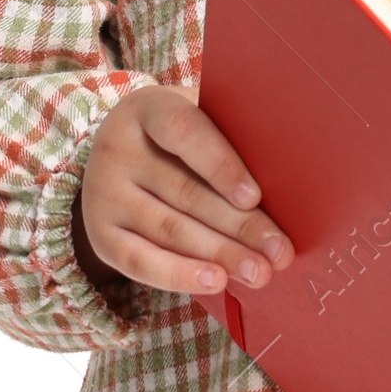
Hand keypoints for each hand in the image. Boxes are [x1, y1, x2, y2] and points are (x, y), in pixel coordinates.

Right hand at [73, 82, 295, 299]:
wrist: (119, 158)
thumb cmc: (181, 138)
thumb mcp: (197, 117)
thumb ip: (230, 133)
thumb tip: (289, 168)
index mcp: (148, 109)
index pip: (185, 132)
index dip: (220, 164)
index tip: (254, 196)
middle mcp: (118, 149)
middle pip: (185, 191)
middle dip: (239, 225)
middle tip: (280, 251)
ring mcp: (103, 194)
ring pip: (169, 230)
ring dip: (220, 255)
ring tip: (260, 272)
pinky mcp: (101, 236)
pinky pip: (141, 263)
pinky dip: (180, 276)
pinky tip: (217, 282)